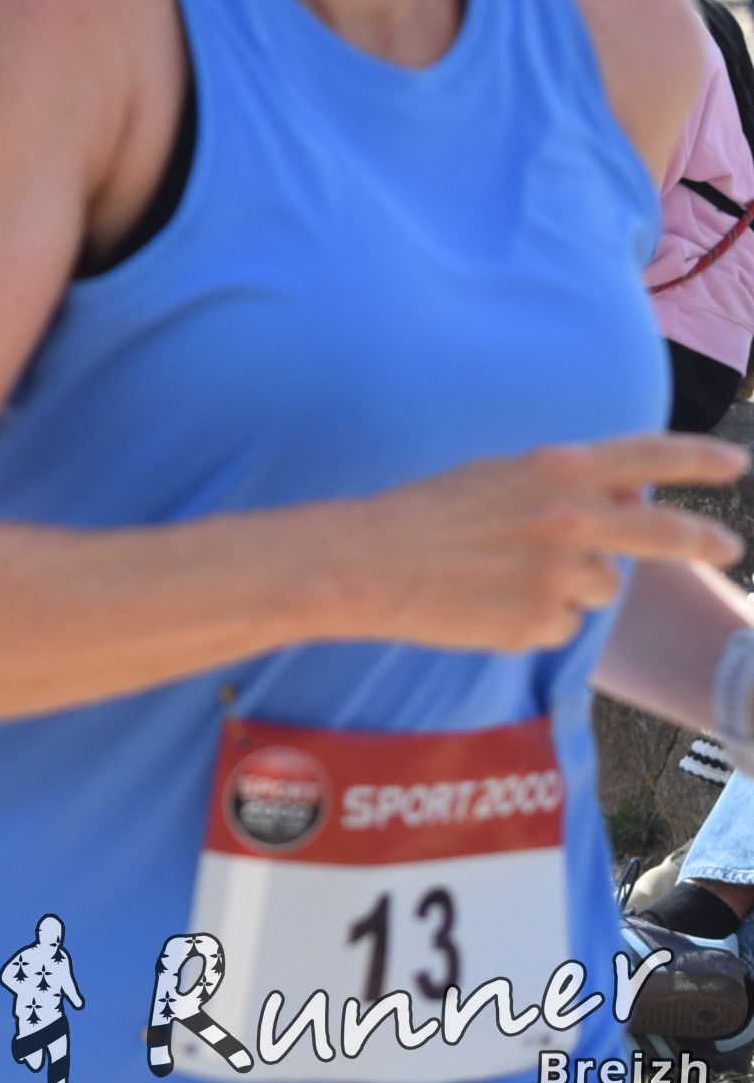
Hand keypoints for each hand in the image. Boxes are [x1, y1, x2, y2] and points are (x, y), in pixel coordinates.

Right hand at [347, 434, 746, 652]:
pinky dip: (534, 620)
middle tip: (726, 546)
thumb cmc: (422, 514)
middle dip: (702, 539)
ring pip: (602, 587)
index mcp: (557, 470)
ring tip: (507, 578)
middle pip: (661, 533)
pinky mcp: (543, 622)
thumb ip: (563, 485)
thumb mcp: (497, 478)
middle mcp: (572, 519)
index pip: (648, 457)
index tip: (734, 466)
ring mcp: (561, 574)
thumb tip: (628, 499)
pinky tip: (487, 607)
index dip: (698, 459)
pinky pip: (562, 625)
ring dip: (572, 585)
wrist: (364, 563)